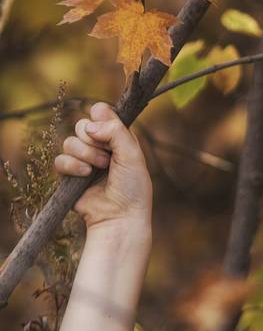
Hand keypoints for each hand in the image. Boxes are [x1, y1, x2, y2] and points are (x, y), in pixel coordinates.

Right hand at [54, 101, 152, 232]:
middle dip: (92, 139)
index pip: (101, 113)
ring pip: (69, 141)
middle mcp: (101, 147)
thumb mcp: (133, 155)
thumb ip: (116, 132)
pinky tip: (84, 175)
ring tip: (98, 169)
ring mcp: (84, 161)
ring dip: (84, 154)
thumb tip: (90, 124)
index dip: (101, 118)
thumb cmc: (132, 189)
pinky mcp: (70, 175)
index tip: (107, 130)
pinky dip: (71, 165)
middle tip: (107, 157)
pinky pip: (60, 159)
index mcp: (118, 138)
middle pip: (82, 125)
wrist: (120, 217)